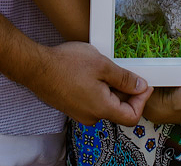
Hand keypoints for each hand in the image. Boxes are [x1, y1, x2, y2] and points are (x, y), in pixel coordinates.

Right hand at [32, 41, 152, 125]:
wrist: (35, 68)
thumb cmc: (65, 65)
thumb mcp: (102, 65)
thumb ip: (124, 78)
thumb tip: (140, 86)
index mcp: (102, 109)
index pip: (132, 116)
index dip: (142, 101)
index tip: (145, 85)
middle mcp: (91, 116)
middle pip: (119, 110)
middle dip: (126, 92)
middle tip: (125, 71)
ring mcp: (79, 113)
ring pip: (105, 104)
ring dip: (110, 89)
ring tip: (104, 68)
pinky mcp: (71, 107)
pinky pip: (92, 101)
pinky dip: (98, 89)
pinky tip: (91, 73)